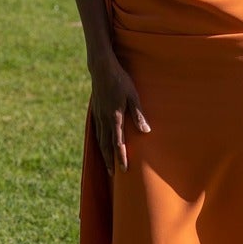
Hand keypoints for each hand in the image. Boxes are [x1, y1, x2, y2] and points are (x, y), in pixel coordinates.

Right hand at [90, 58, 149, 173]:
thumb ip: (138, 114)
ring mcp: (98, 115)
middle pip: (106, 145)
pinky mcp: (96, 110)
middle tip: (112, 174)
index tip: (124, 169)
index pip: (118, 142)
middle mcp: (104, 119)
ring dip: (103, 153)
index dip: (121, 157)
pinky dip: (99, 141)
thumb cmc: (120, 80)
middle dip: (110, 160)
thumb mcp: (133, 95)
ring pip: (100, 139)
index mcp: (115, 117)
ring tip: (106, 164)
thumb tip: (146, 131)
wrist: (101, 68)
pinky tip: (101, 144)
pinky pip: (97, 130)